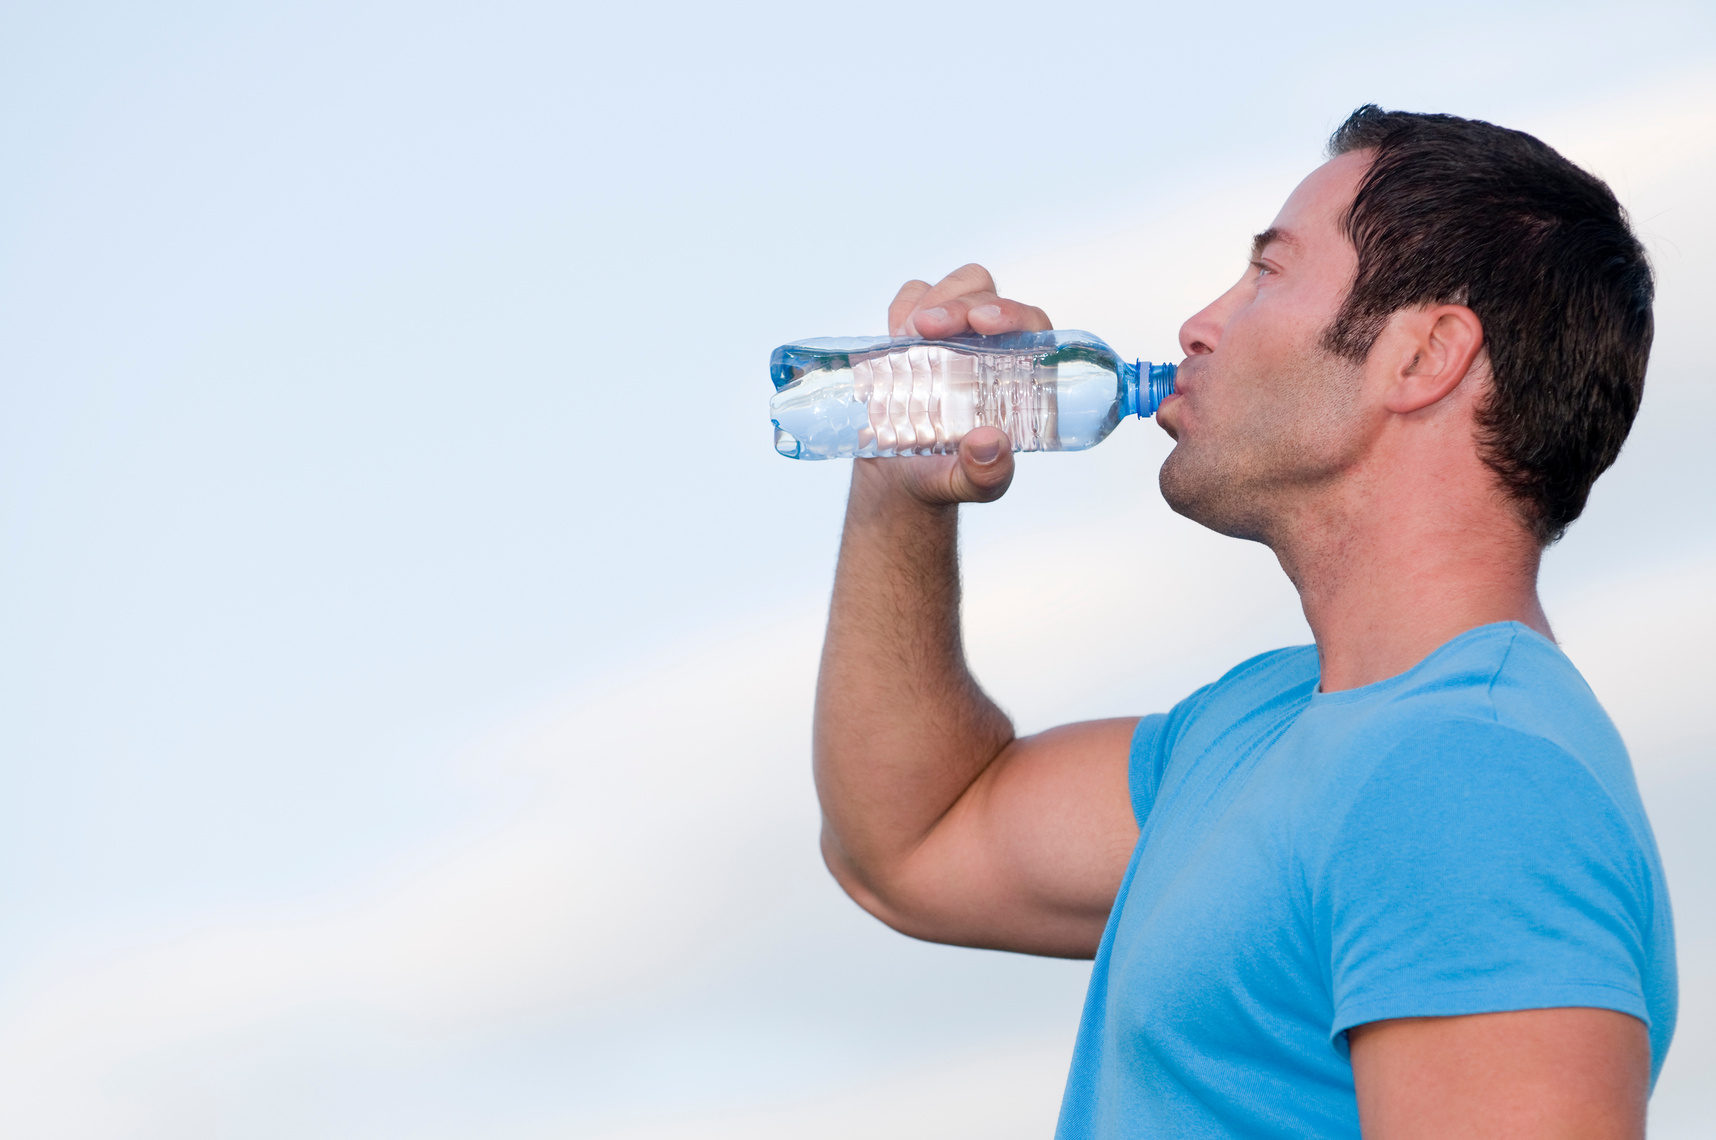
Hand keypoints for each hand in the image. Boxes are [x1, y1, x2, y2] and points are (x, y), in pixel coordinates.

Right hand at [859, 264, 1052, 505]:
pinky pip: (914, 297)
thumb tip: (990, 442)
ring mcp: (953, 337)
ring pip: (956, 287)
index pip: (1030, 327)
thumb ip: (985, 474)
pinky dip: (902, 306)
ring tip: (905, 337)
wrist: (897, 482)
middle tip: (925, 328)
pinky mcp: (917, 335)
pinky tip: (892, 337)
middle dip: (959, 301)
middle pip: (988, 295)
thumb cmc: (944, 479)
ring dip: (931, 298)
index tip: (982, 322)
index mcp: (1019, 376)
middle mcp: (990, 348)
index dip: (1013, 313)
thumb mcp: (969, 485)